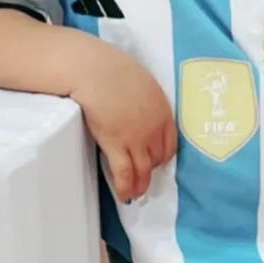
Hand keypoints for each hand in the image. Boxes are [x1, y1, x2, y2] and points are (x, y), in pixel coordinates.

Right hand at [69, 46, 176, 202]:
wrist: (94, 69)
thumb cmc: (111, 67)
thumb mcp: (140, 81)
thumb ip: (144, 100)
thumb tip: (136, 106)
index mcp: (162, 110)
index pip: (169, 143)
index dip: (162, 155)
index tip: (156, 160)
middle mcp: (153, 128)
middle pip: (157, 157)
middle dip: (151, 168)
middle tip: (143, 174)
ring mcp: (135, 138)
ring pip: (143, 170)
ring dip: (140, 184)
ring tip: (136, 193)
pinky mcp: (115, 144)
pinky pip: (124, 172)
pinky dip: (125, 187)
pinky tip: (124, 195)